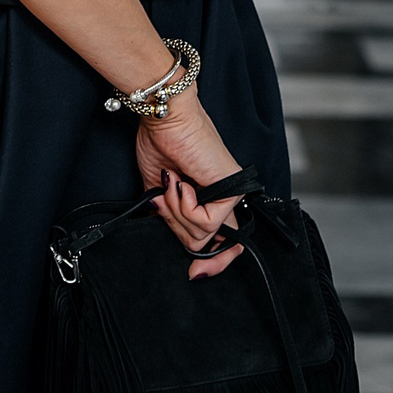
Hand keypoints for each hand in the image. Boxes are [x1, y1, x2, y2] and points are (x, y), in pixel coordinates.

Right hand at [134, 93, 244, 278]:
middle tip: (164, 201)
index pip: (222, 243)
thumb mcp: (161, 194)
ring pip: (204, 235)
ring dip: (176, 213)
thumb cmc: (161, 143)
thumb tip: (172, 243)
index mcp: (210, 199)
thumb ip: (170, 219)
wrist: (165, 118)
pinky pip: (208, 222)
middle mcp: (225, 198)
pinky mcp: (232, 188)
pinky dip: (185, 206)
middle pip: (207, 243)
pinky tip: (181, 183)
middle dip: (179, 229)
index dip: (211, 264)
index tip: (195, 274)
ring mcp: (231, 193)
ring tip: (172, 183)